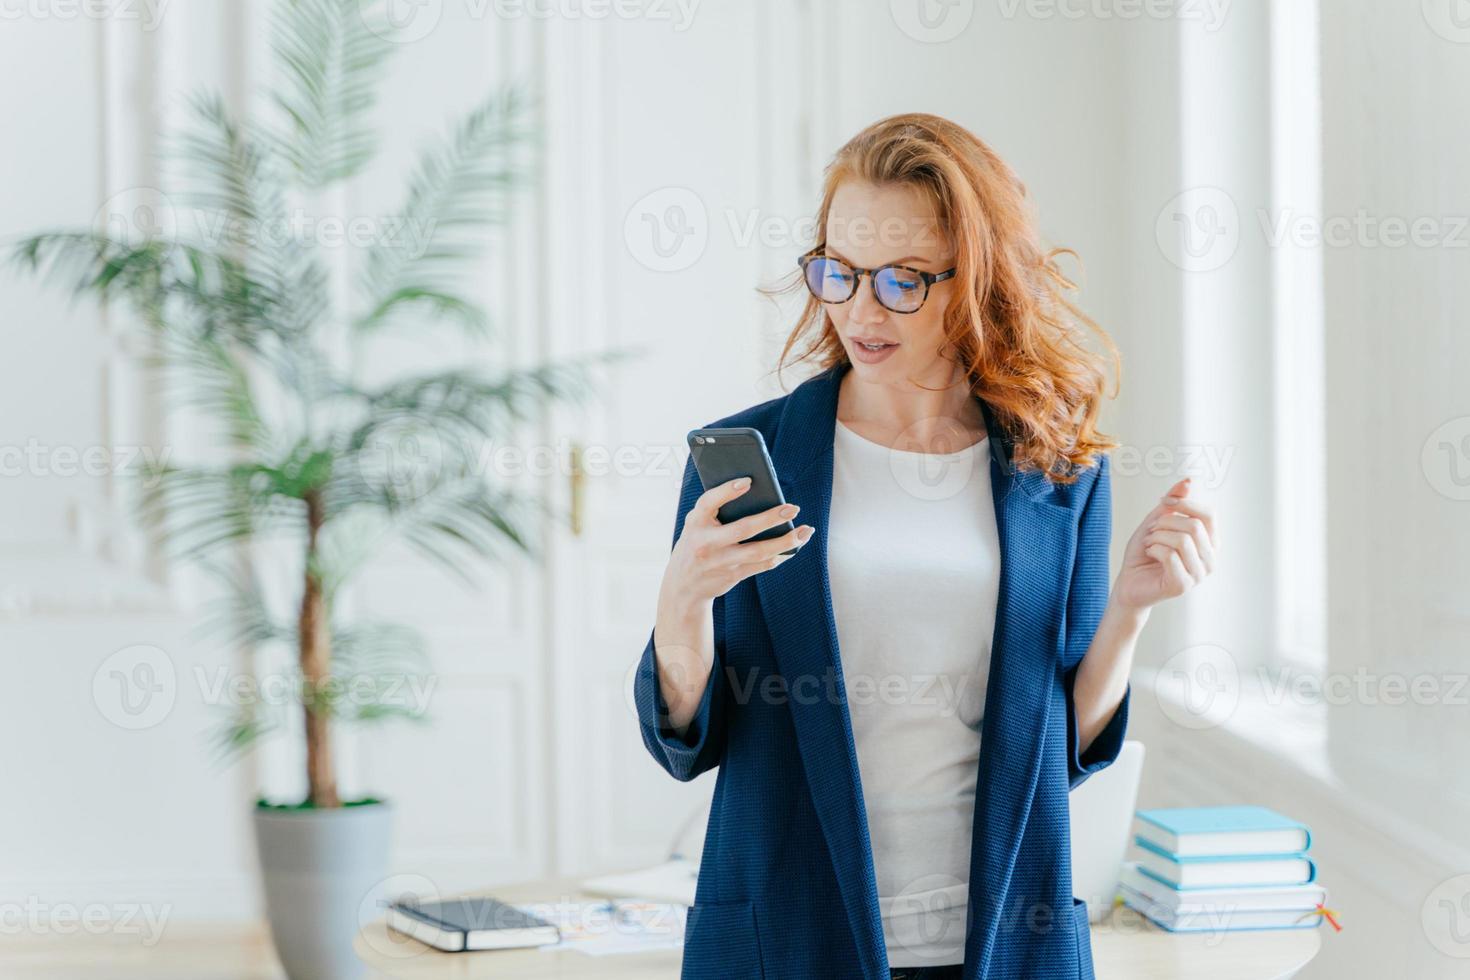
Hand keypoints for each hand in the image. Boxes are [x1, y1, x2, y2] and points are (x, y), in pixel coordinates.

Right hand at [661, 477, 813, 604]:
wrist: (682, 587)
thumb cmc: (695, 544)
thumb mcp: (696, 525)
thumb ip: (716, 510)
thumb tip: (756, 492)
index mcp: (695, 523)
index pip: (708, 503)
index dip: (727, 491)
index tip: (748, 481)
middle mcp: (706, 543)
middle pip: (743, 529)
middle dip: (770, 518)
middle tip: (793, 508)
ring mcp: (720, 562)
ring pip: (758, 551)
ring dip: (785, 541)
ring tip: (805, 530)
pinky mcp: (732, 576)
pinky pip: (762, 565)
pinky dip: (780, 555)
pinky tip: (795, 546)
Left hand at [1111, 477, 1217, 612]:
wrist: (1128, 581)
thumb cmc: (1145, 553)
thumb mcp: (1157, 521)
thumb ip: (1174, 502)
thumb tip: (1188, 481)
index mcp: (1210, 542)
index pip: (1209, 515)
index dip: (1185, 503)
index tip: (1164, 503)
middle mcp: (1210, 559)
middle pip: (1194, 526)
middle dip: (1165, 522)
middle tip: (1152, 531)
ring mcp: (1199, 574)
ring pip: (1183, 540)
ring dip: (1157, 537)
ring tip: (1151, 544)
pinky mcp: (1183, 585)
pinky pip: (1170, 556)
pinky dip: (1154, 549)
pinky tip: (1150, 555)